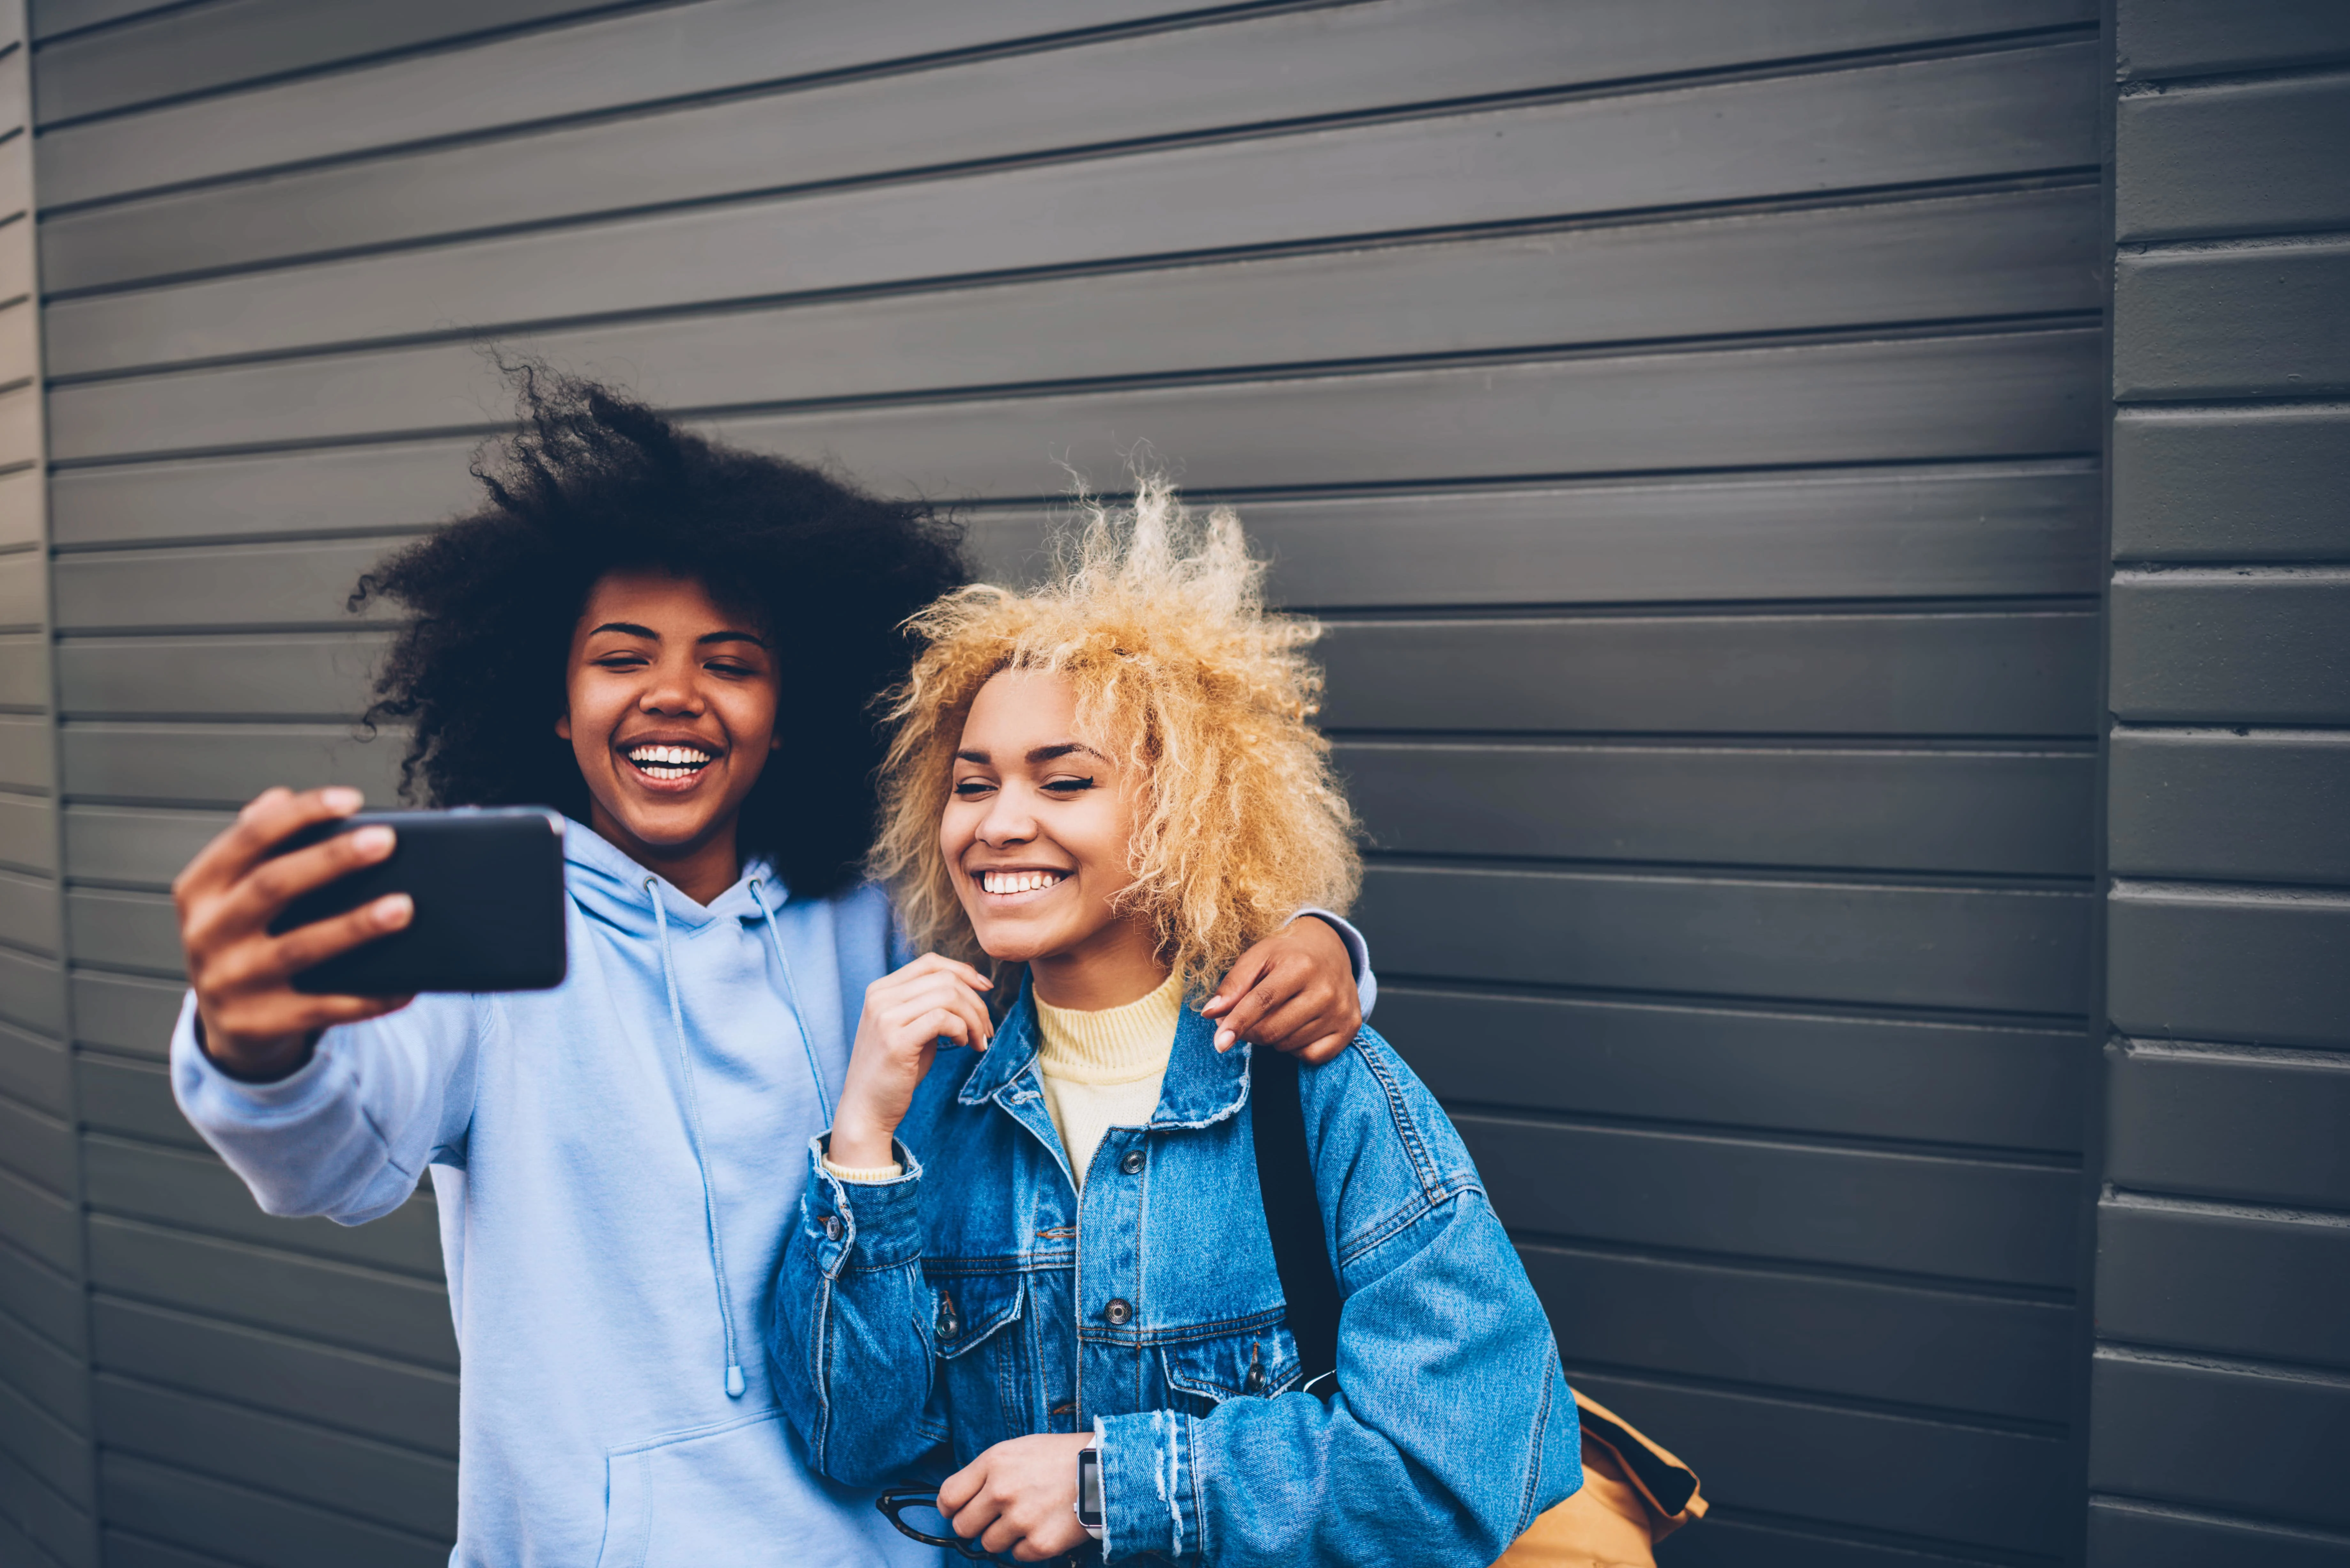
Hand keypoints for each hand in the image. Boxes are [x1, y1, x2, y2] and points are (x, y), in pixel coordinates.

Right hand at [174, 786, 414, 1080]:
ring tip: (404, 907)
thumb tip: (280, 797)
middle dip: (331, 861)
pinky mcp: (259, 1024)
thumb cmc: (243, 938)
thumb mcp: (233, 892)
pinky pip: (324, 1008)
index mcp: (201, 889)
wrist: (227, 1022)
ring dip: (354, 927)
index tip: (350, 798)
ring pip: (299, 949)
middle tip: (385, 841)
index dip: (299, 814)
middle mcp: (207, 934)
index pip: (248, 838)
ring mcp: (231, 982)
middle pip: (273, 886)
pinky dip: (368, 996)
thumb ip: (256, 846)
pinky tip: (407, 983)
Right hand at [830, 953, 993, 1167]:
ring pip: (948, 996)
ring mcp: (885, 1017)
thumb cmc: (893, 1071)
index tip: (986, 989)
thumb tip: (970, 985)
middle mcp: (880, 998)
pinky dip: (962, 1029)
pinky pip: (943, 1019)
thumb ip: (929, 1005)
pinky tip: (963, 1044)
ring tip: (977, 1040)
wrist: (866, 1109)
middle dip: (976, 1002)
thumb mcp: (909, 1028)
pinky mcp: (896, 1040)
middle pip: (945, 979)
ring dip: (974, 1018)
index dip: (964, 971)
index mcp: (881, 990)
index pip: (930, 963)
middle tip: (986, 1029)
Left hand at [938, 1432, 1094, 1561]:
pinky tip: (1041, 1527)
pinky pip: (1016, 1556)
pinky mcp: (1039, 1543)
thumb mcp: (1016, 1450)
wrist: (1103, 1470)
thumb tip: (960, 1501)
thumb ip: (986, 1473)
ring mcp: (1020, 1519)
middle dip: (974, 1525)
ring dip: (1003, 1536)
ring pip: (989, 1544)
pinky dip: (1026, 1546)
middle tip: (992, 1519)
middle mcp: (1002, 1491)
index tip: (956, 1512)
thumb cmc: (1058, 1458)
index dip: (949, 1508)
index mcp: (993, 1463)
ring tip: (1026, 1518)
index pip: (948, 1497)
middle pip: (963, 1527)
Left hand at [1202, 915, 1359, 1064]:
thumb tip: (1211, 1013)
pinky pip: (1311, 1056)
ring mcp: (1340, 1011)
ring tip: (1276, 1014)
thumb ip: (1233, 984)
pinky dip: (1295, 1048)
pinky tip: (1295, 1026)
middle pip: (1272, 1030)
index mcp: (1301, 966)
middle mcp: (1325, 990)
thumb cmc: (1288, 954)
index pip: (1262, 1002)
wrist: (1331, 950)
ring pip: (1288, 1045)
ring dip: (1271, 1037)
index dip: (1237, 1024)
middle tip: (1243, 1020)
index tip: (1219, 1043)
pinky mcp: (1349, 1028)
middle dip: (1249, 1031)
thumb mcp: (1258, 957)